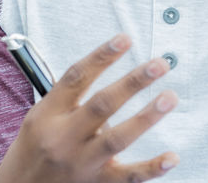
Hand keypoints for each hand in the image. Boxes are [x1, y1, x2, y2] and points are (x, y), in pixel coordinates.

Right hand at [0, 34, 179, 182]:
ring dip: (146, 117)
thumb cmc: (35, 147)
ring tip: (169, 97)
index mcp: (49, 113)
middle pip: (102, 104)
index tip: (124, 39)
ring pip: (117, 138)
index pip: (77, 78)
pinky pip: (128, 176)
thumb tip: (110, 80)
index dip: (102, 56)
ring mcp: (82, 162)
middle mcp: (64, 137)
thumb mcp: (40, 116)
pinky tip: (172, 157)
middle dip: (133, 82)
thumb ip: (69, 99)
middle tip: (160, 64)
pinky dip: (152, 168)